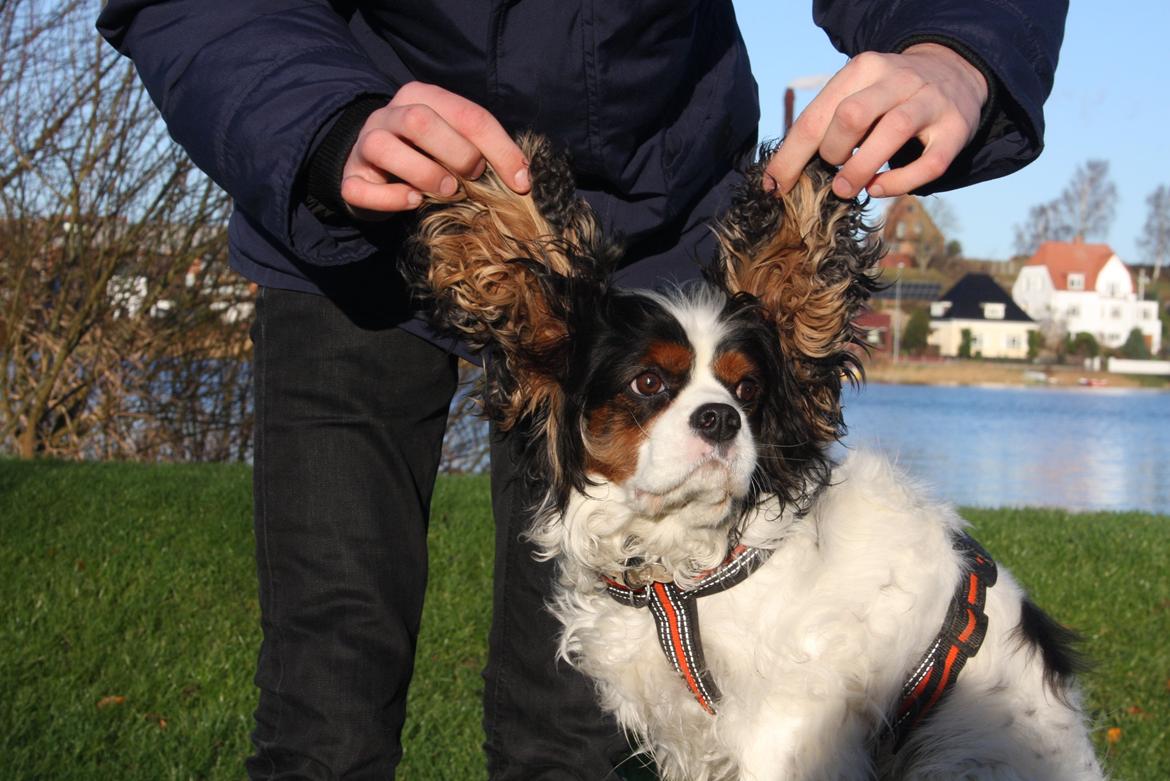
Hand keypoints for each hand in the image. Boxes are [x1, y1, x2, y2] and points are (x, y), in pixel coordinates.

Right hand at [340, 81, 530, 215]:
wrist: (375, 168)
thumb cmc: (427, 155)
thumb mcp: (456, 143)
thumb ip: (483, 150)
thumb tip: (522, 179)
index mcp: (423, 96)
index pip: (467, 115)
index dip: (499, 149)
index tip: (521, 182)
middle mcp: (390, 114)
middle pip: (421, 121)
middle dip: (457, 153)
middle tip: (472, 178)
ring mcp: (365, 143)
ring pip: (385, 147)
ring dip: (424, 174)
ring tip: (446, 192)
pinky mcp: (349, 177)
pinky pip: (361, 188)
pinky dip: (391, 199)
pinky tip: (413, 202)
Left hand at [766, 43, 988, 198]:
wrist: (955, 71)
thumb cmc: (886, 97)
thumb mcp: (855, 92)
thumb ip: (825, 123)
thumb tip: (779, 175)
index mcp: (862, 68)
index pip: (816, 116)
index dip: (790, 157)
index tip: (774, 186)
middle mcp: (898, 79)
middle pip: (851, 116)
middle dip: (831, 153)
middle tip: (830, 171)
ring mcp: (930, 101)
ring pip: (893, 132)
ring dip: (860, 170)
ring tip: (846, 189)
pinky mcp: (956, 129)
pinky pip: (929, 163)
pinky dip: (900, 183)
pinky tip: (879, 188)